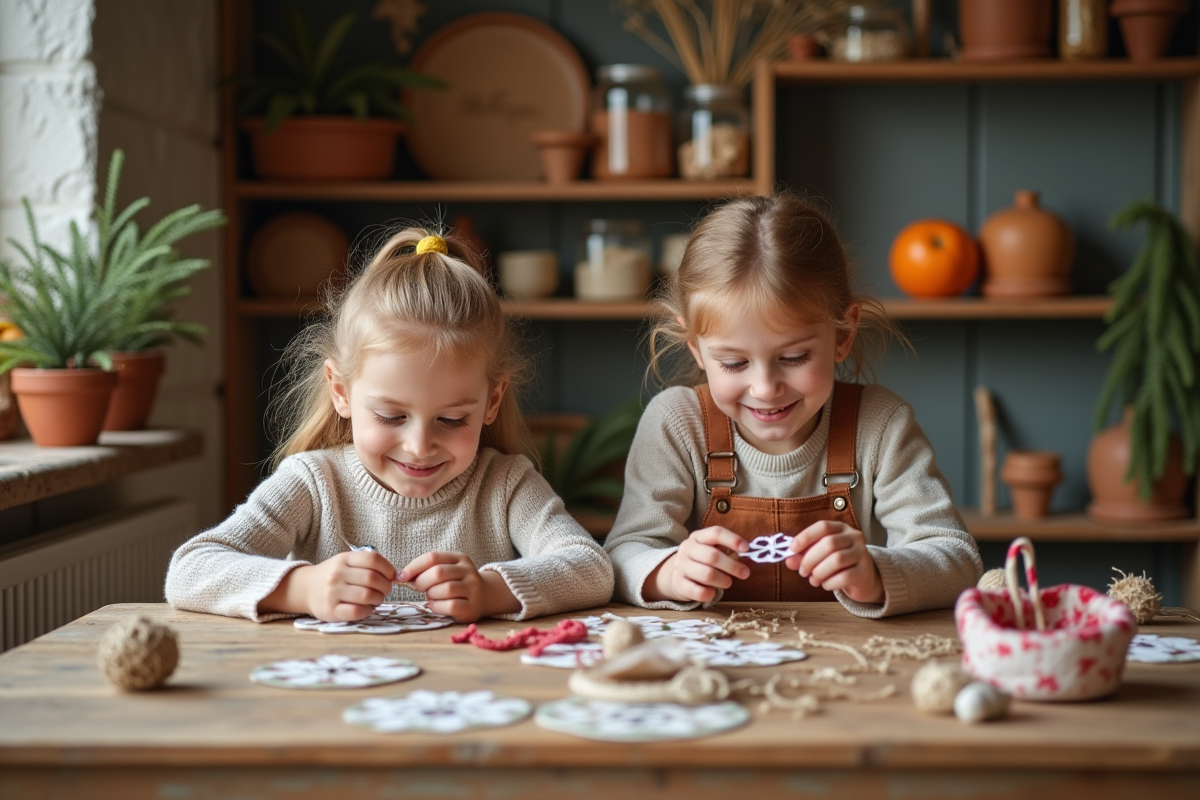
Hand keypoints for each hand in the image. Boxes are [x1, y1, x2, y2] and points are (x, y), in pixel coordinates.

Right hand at [260, 550, 396, 621]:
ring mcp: (332, 593)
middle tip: (384, 590)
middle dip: (385, 586)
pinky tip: (366, 608)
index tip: (391, 576)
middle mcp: (337, 574)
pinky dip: (367, 611)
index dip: (388, 568)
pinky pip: (357, 612)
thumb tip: (395, 575)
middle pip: (372, 579)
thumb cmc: (333, 576)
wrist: (305, 589)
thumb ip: (367, 565)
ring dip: (378, 599)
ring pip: (367, 596)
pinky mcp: (331, 611)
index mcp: (343, 559)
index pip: (372, 559)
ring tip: (375, 599)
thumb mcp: (346, 562)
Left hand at [399, 551, 518, 622]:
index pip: (433, 557)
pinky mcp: (472, 607)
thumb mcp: (447, 569)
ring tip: (430, 596)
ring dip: (431, 595)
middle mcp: (468, 571)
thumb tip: (403, 575)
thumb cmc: (458, 582)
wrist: (485, 596)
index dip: (414, 567)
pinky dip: (437, 607)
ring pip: (445, 589)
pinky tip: (436, 606)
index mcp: (460, 558)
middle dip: (421, 582)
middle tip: (418, 588)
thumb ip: (428, 568)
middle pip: (438, 572)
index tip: (403, 576)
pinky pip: (451, 606)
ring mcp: (472, 589)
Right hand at [644, 526, 749, 603]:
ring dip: (723, 580)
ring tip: (728, 583)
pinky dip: (709, 594)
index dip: (732, 539)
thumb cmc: (701, 560)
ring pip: (707, 575)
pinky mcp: (678, 584)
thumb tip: (746, 554)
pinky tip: (712, 593)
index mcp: (698, 537)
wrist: (675, 574)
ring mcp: (681, 566)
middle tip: (745, 573)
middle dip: (732, 566)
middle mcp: (687, 549)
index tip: (746, 548)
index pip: (715, 533)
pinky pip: (697, 591)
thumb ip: (726, 550)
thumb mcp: (710, 549)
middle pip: (712, 556)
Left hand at [786, 520, 883, 603]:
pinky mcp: (864, 572)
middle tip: (802, 571)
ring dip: (819, 572)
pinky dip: (830, 583)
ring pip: (837, 560)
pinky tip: (826, 585)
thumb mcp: (819, 556)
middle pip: (829, 543)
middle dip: (810, 559)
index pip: (823, 526)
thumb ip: (803, 556)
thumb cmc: (837, 564)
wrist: (862, 578)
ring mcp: (862, 554)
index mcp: (841, 528)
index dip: (806, 536)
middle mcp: (854, 537)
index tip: (792, 549)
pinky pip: (844, 577)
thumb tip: (788, 560)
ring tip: (813, 580)